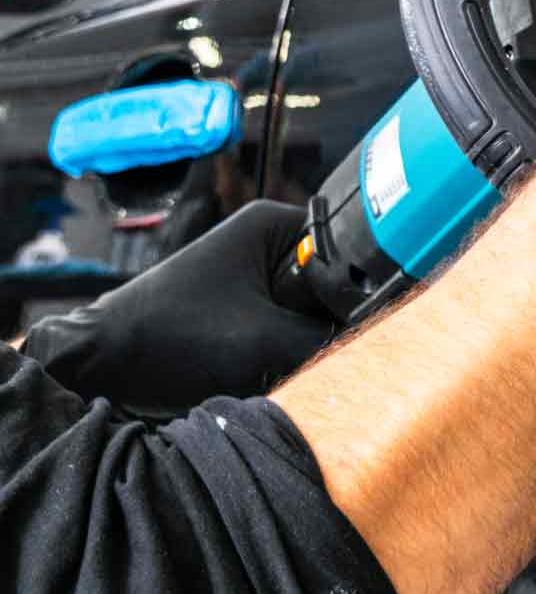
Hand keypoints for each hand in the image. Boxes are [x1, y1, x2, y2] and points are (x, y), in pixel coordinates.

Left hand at [22, 201, 334, 417]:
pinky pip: (294, 333)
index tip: (356, 322)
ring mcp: (261, 281)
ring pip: (317, 315)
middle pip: (337, 286)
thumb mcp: (264, 341)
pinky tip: (270, 369)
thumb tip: (375, 352)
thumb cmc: (168, 338)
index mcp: (275, 225)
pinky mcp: (252, 314)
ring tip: (280, 360)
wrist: (102, 367)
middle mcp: (272, 245)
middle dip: (330, 322)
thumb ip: (329, 342)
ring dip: (308, 344)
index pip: (352, 249)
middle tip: (307, 347)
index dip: (360, 288)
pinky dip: (290, 355)